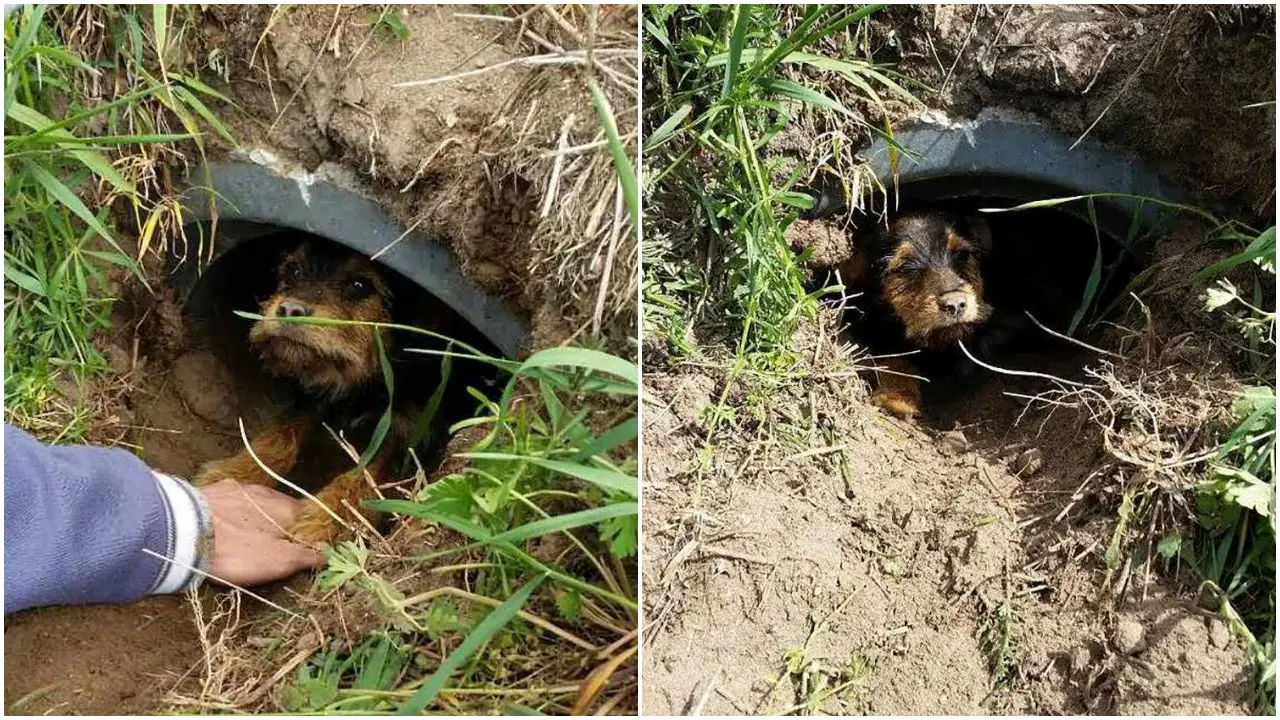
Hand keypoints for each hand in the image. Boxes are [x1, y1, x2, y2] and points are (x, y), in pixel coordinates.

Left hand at [198, 479, 323, 586]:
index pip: (308, 517)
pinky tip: (223, 521)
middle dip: (280, 524)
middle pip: (281, 508)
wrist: (184, 533)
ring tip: (245, 535)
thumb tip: (327, 552)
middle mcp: (267, 493)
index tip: (300, 548)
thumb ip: (305, 555)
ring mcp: (239, 488)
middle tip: (271, 545)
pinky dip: (232, 510)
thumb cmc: (236, 551)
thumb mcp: (278, 562)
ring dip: (256, 515)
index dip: (305, 533)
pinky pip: (231, 499)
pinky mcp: (213, 490)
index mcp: (287, 510)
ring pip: (256, 502)